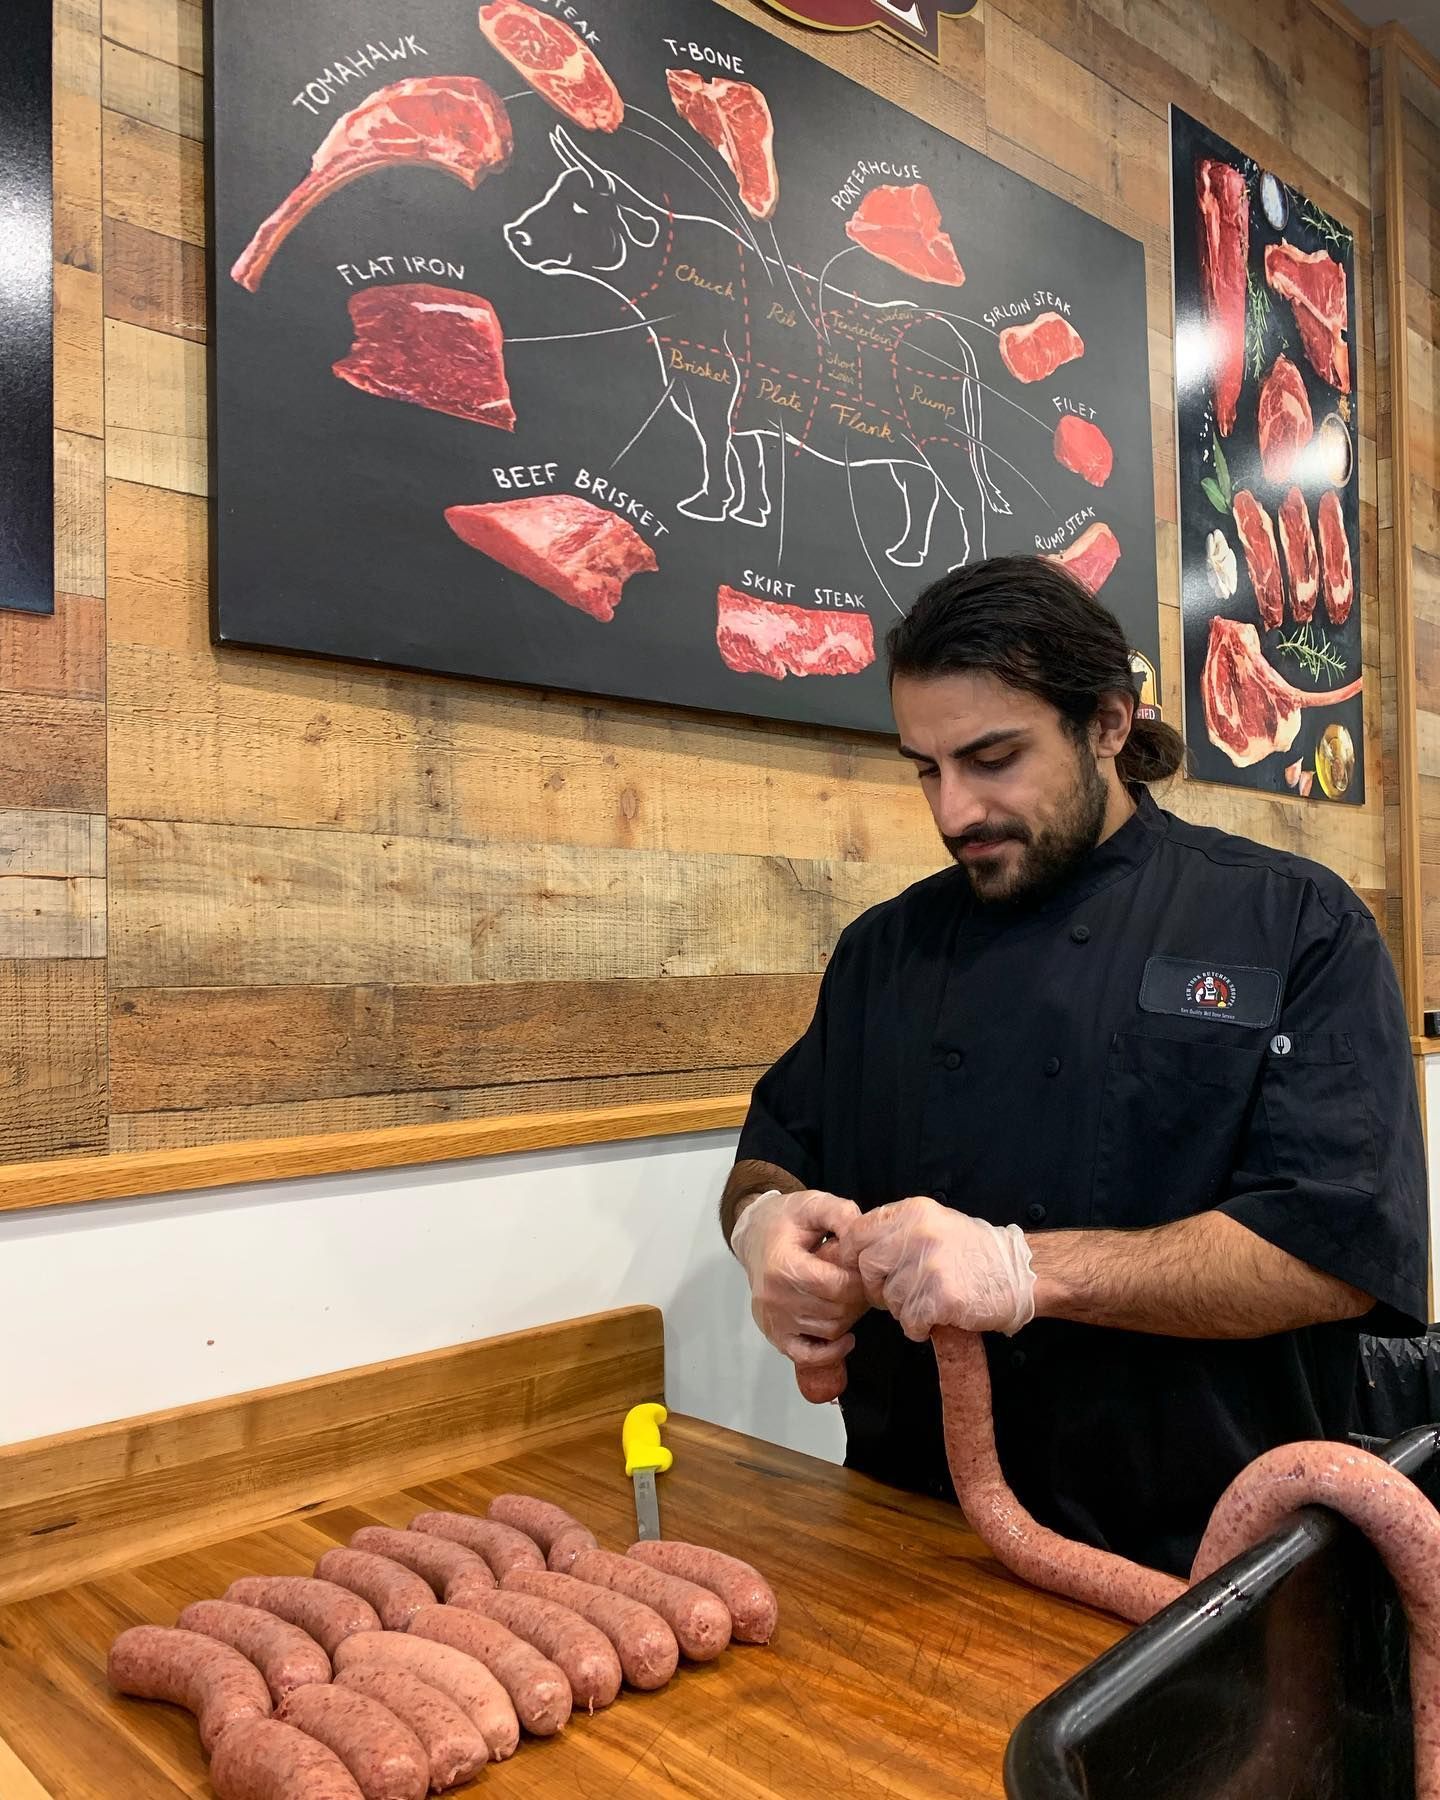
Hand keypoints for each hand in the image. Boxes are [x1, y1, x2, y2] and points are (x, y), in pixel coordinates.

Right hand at [731, 1189, 866, 1401]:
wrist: (755, 1235)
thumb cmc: (786, 1220)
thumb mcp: (813, 1204)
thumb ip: (841, 1214)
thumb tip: (863, 1236)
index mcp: (782, 1266)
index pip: (836, 1287)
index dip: (860, 1279)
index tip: (864, 1267)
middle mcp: (774, 1298)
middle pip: (836, 1311)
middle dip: (858, 1297)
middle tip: (861, 1280)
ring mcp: (773, 1320)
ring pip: (829, 1331)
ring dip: (848, 1316)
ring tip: (847, 1294)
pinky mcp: (775, 1335)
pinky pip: (808, 1356)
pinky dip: (831, 1351)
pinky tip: (845, 1337)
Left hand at [834, 1196, 1035, 1341]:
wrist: (1020, 1274)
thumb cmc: (976, 1254)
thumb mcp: (935, 1224)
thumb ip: (897, 1232)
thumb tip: (856, 1249)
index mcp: (914, 1212)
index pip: (859, 1232)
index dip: (854, 1255)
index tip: (864, 1269)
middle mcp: (918, 1234)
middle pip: (867, 1266)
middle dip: (878, 1287)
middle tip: (900, 1294)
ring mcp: (930, 1265)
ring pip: (889, 1298)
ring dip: (904, 1309)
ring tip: (930, 1302)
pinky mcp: (942, 1297)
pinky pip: (910, 1321)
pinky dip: (919, 1327)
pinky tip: (937, 1318)